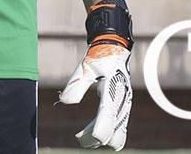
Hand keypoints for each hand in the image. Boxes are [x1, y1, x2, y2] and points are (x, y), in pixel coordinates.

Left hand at [57, 0, 132, 150]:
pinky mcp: (124, 105)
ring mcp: (125, 104)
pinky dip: (108, 132)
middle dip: (96, 139)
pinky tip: (93, 133)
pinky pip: (120, 126)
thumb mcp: (85, 68)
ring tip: (81, 138)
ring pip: (118, 131)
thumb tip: (65, 103)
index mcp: (112, 91)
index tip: (81, 139)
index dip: (95, 133)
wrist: (115, 49)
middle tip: (78, 140)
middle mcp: (122, 100)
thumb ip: (76, 86)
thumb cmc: (98, 58)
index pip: (106, 119)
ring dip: (101, 137)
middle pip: (113, 131)